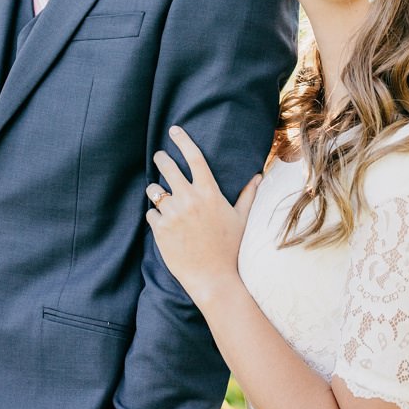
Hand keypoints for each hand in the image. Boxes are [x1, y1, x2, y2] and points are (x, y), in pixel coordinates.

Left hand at [145, 125, 262, 309]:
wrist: (214, 278)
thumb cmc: (231, 248)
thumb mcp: (242, 219)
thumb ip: (247, 195)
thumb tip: (258, 176)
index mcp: (209, 193)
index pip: (194, 157)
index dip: (182, 140)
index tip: (173, 130)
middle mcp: (189, 199)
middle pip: (167, 166)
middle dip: (161, 158)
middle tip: (159, 156)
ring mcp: (172, 213)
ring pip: (154, 190)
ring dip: (156, 191)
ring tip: (162, 198)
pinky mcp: (159, 228)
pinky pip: (150, 213)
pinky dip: (155, 216)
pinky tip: (165, 225)